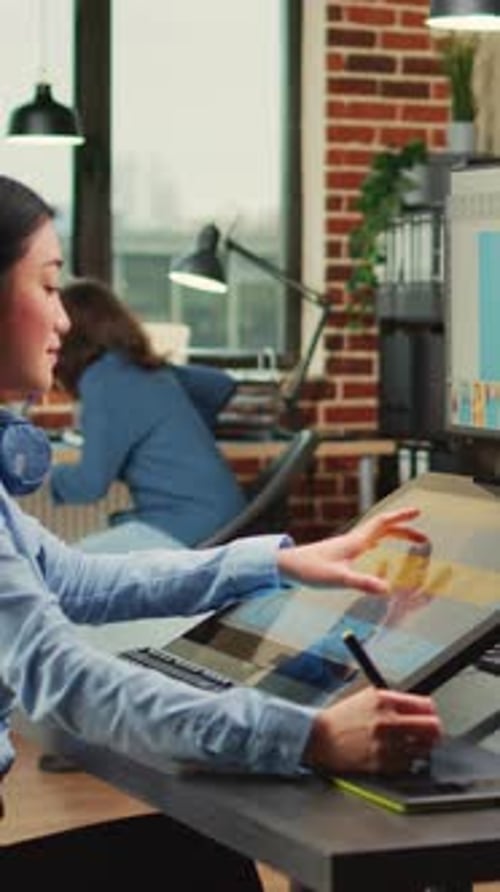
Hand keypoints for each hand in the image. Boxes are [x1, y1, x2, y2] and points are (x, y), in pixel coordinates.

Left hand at [277, 507, 427, 593]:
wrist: (286, 566)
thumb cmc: (309, 569)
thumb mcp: (338, 579)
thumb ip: (362, 583)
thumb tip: (386, 589)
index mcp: (355, 542)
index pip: (382, 523)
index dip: (401, 517)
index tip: (418, 512)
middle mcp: (353, 540)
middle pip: (383, 528)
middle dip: (405, 530)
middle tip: (423, 537)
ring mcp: (347, 546)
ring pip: (376, 535)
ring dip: (395, 535)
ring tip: (411, 542)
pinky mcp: (340, 554)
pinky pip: (368, 544)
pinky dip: (381, 545)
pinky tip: (381, 557)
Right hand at [303, 687, 442, 774]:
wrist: (320, 738)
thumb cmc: (344, 718)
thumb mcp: (369, 697)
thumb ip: (397, 700)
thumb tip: (425, 707)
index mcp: (385, 700)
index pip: (427, 706)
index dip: (431, 712)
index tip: (430, 716)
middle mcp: (388, 721)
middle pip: (432, 729)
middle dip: (433, 731)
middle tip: (428, 734)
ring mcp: (386, 744)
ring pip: (423, 749)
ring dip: (419, 747)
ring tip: (407, 744)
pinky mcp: (382, 763)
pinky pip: (408, 764)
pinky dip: (405, 760)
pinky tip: (393, 754)